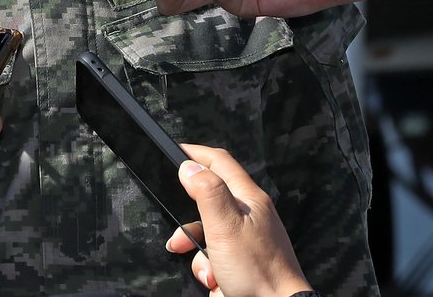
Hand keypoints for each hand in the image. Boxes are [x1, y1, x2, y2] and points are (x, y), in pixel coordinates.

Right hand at [164, 144, 311, 296]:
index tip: (174, 151)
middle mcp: (248, 216)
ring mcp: (244, 241)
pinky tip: (215, 280)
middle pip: (207, 202)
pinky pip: (212, 258)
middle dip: (188, 220)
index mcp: (249, 199)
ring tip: (206, 268)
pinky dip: (207, 269)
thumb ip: (207, 192)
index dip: (196, 154)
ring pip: (206, 234)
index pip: (220, 162)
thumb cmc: (258, 271)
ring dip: (197, 251)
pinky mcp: (238, 263)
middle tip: (179, 234)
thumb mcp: (226, 226)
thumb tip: (189, 167)